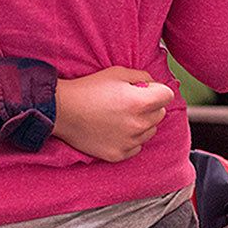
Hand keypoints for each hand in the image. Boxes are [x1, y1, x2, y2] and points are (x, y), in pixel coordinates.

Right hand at [51, 67, 173, 161]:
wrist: (61, 110)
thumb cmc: (87, 88)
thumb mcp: (115, 72)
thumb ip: (141, 76)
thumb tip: (153, 85)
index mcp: (139, 102)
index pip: (167, 95)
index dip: (156, 90)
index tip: (144, 90)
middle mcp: (138, 124)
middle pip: (160, 114)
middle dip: (149, 106)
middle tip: (127, 102)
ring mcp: (129, 141)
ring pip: (150, 131)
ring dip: (140, 123)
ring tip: (119, 116)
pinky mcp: (119, 154)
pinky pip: (136, 146)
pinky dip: (130, 138)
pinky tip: (114, 129)